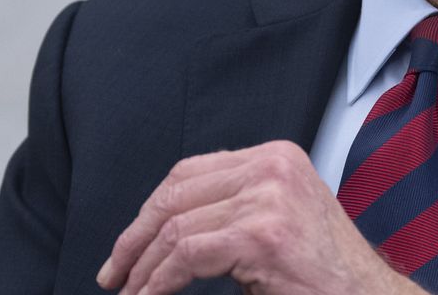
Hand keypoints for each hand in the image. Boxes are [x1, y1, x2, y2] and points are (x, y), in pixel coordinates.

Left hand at [97, 140, 423, 294]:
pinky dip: (158, 282)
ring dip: (141, 267)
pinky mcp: (261, 234)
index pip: (189, 171)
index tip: (129, 246)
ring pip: (175, 226)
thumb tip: (166, 226)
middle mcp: (271, 166)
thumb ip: (233, 206)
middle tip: (114, 273)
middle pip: (175, 193)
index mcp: (275, 157)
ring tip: (128, 292)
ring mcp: (267, 197)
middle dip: (134, 237)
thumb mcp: (277, 220)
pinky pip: (186, 255)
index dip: (151, 210)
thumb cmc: (323, 274)